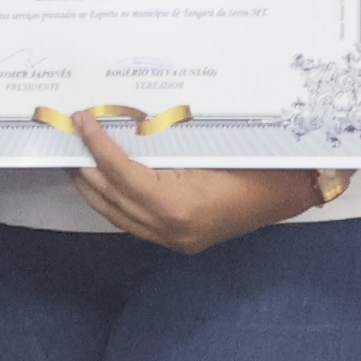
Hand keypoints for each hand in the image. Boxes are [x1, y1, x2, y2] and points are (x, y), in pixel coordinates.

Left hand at [65, 115, 334, 254]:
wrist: (292, 190)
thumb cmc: (255, 160)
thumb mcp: (204, 143)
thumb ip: (160, 138)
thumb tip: (119, 118)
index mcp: (176, 206)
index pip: (121, 173)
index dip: (97, 144)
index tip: (81, 120)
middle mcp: (170, 230)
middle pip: (110, 198)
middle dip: (85, 167)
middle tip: (68, 137)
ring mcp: (174, 240)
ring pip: (117, 215)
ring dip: (94, 187)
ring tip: (77, 158)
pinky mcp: (179, 242)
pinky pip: (134, 222)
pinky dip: (115, 201)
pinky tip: (105, 181)